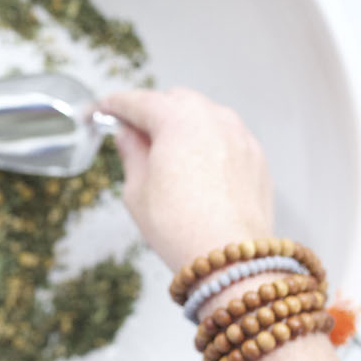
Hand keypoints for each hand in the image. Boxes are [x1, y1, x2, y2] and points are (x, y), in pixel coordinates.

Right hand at [101, 88, 272, 271]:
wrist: (230, 258)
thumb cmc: (179, 227)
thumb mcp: (137, 191)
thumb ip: (132, 153)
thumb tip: (128, 136)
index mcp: (178, 120)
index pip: (139, 101)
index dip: (116, 105)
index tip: (104, 109)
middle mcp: (214, 119)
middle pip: (176, 101)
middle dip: (153, 111)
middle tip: (134, 134)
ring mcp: (240, 136)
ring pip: (205, 116)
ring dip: (184, 125)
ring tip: (168, 153)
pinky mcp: (257, 157)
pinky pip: (227, 138)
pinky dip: (208, 143)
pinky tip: (198, 169)